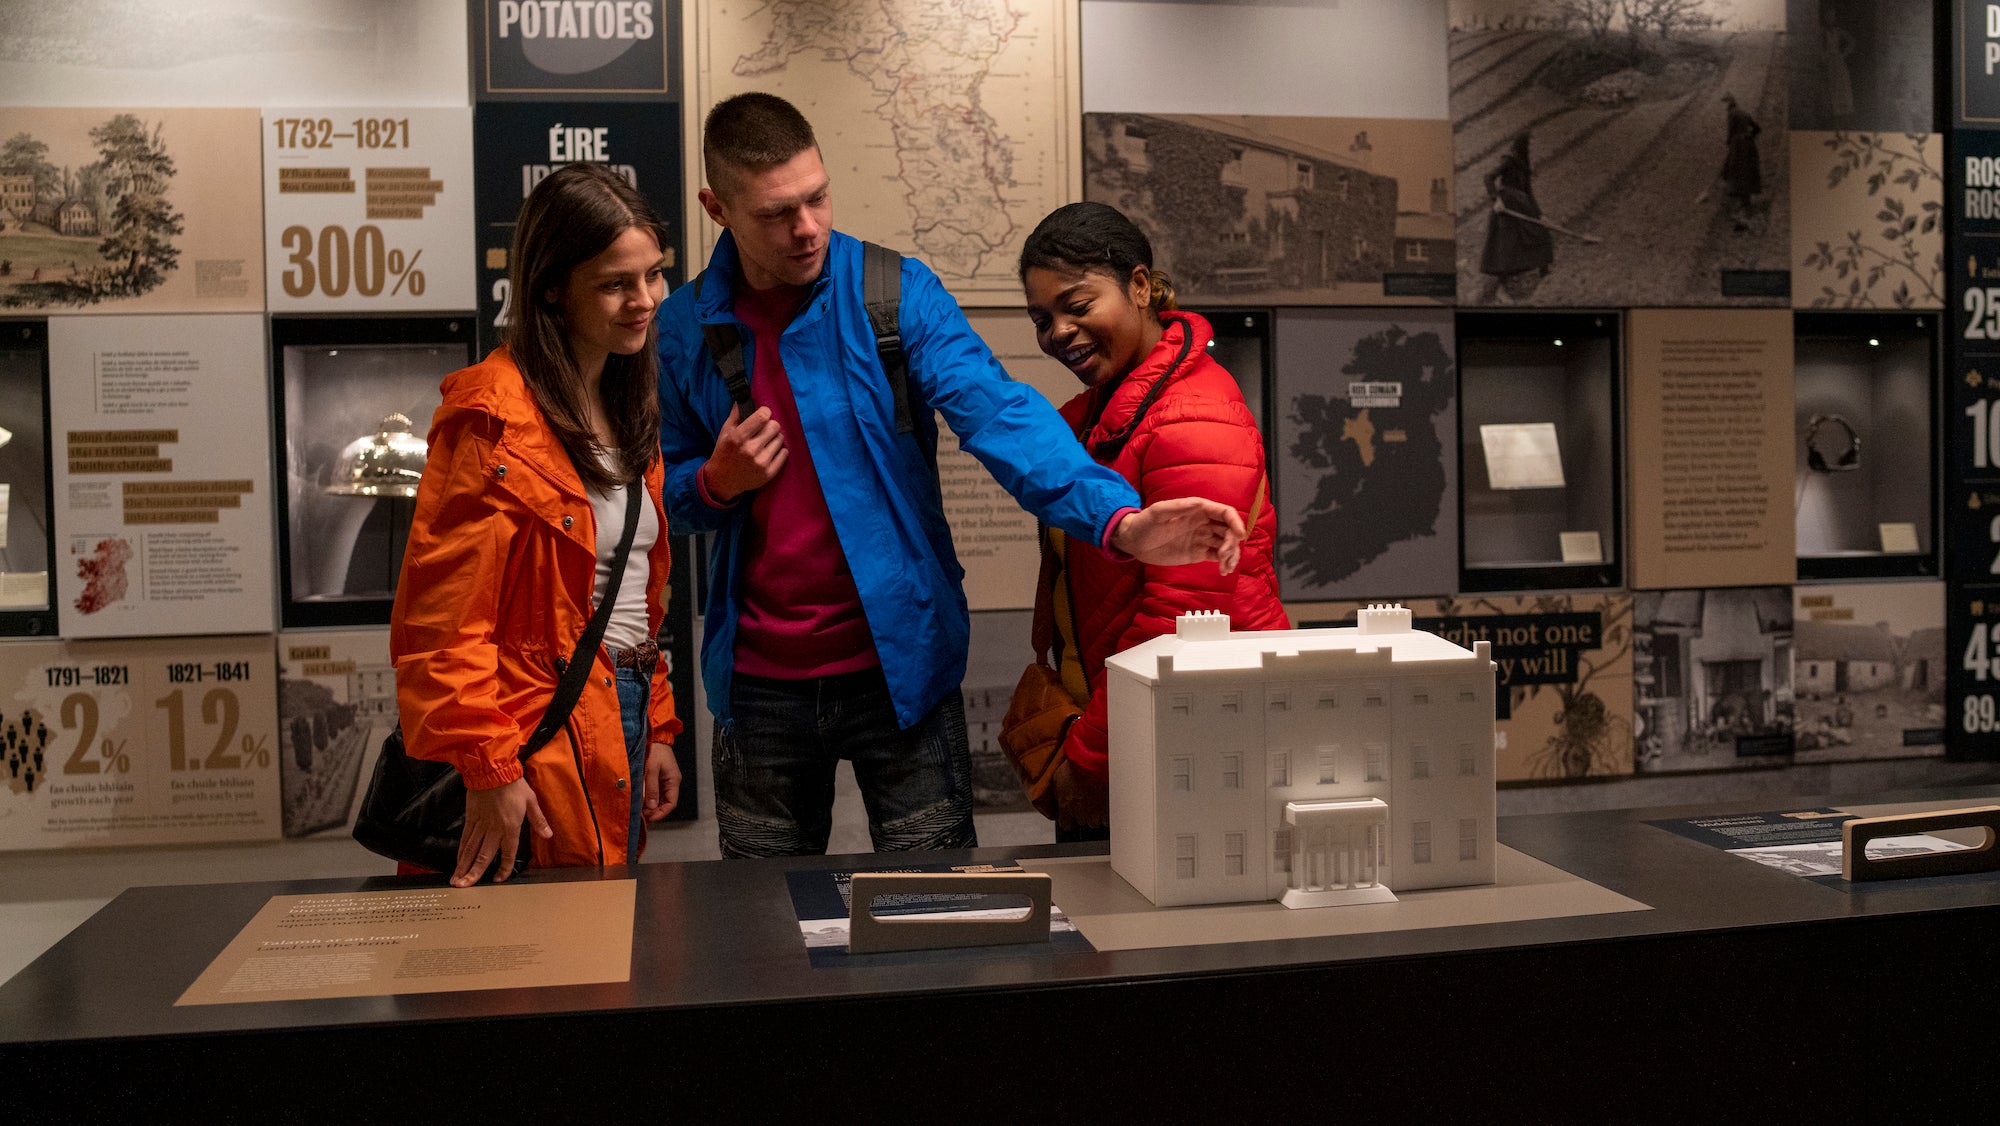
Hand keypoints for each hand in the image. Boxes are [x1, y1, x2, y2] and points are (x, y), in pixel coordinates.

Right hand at [454, 777, 550, 886]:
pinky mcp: (470, 818)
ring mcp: (480, 824)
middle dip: (474, 873)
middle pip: (483, 856)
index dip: (505, 868)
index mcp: (510, 827)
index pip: (508, 853)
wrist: (492, 770)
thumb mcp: (531, 801)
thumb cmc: (514, 785)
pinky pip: (465, 838)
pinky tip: (457, 861)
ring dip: (463, 866)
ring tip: (456, 881)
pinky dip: (461, 851)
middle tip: (464, 888)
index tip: (499, 879)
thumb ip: (538, 821)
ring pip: (471, 850)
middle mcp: (493, 829)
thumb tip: (548, 835)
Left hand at [643, 742, 680, 821]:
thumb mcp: (651, 769)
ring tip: (639, 809)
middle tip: (641, 815)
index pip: (671, 803)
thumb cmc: (654, 750)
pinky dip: (648, 797)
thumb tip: (651, 806)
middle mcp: (671, 781)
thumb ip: (651, 788)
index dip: (661, 813)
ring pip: (659, 797)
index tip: (650, 818)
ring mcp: (664, 779)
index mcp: (673, 780)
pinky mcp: (657, 776)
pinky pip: (654, 791)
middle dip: (654, 810)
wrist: (653, 735)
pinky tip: (640, 799)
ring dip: (650, 804)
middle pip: (665, 802)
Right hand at [702, 404, 786, 502]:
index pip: (763, 416)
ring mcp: (761, 463)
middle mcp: (750, 450)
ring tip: (765, 442)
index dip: (765, 412)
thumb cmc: (724, 452)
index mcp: (738, 437)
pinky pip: (784, 454)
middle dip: (770, 425)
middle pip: (775, 426)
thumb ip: (736, 414)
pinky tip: (770, 451)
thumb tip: (744, 398)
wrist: (722, 480)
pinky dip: (779, 451)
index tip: (763, 415)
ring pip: (781, 439)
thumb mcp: (725, 431)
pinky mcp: (769, 473)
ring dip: (774, 438)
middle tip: (764, 430)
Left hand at [1052, 759, 1107, 831]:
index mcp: (1066, 807)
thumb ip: (1054, 793)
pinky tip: (1106, 803)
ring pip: (1096, 821)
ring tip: (1098, 800)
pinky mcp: (1107, 811)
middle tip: (1087, 800)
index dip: (1070, 819)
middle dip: (1084, 813)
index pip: (1066, 825)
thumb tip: (1052, 801)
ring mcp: (1095, 814)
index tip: (1072, 814)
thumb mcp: (1057, 778)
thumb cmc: (1075, 767)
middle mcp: (1080, 814)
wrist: (1094, 762)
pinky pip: (1107, 819)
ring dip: (1096, 814)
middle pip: (1083, 822)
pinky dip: (1107, 814)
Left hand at [1109, 496, 1245, 574]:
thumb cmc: (1144, 523)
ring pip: (1227, 544)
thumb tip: (1198, 504)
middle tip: (1223, 555)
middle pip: (1229, 529)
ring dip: (1231, 555)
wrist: (1134, 542)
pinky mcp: (1199, 553)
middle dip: (1232, 542)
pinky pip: (1218, 557)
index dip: (1235, 522)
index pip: (1224, 512)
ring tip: (1224, 567)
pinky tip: (1224, 571)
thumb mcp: (1158, 512)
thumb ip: (1177, 507)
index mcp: (1197, 509)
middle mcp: (1204, 523)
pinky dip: (1225, 563)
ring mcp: (1202, 538)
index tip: (1239, 536)